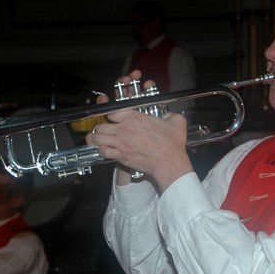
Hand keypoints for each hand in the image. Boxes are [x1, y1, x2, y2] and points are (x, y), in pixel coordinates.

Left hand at [87, 69, 193, 190]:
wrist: (169, 162)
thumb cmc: (172, 143)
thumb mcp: (176, 122)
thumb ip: (171, 115)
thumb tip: (169, 116)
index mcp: (135, 117)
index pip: (112, 112)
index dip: (111, 116)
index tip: (113, 120)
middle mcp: (124, 128)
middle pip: (102, 125)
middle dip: (102, 129)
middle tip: (105, 132)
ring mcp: (121, 142)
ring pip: (98, 137)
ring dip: (97, 139)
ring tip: (100, 141)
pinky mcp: (120, 155)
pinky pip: (103, 151)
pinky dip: (102, 151)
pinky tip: (106, 152)